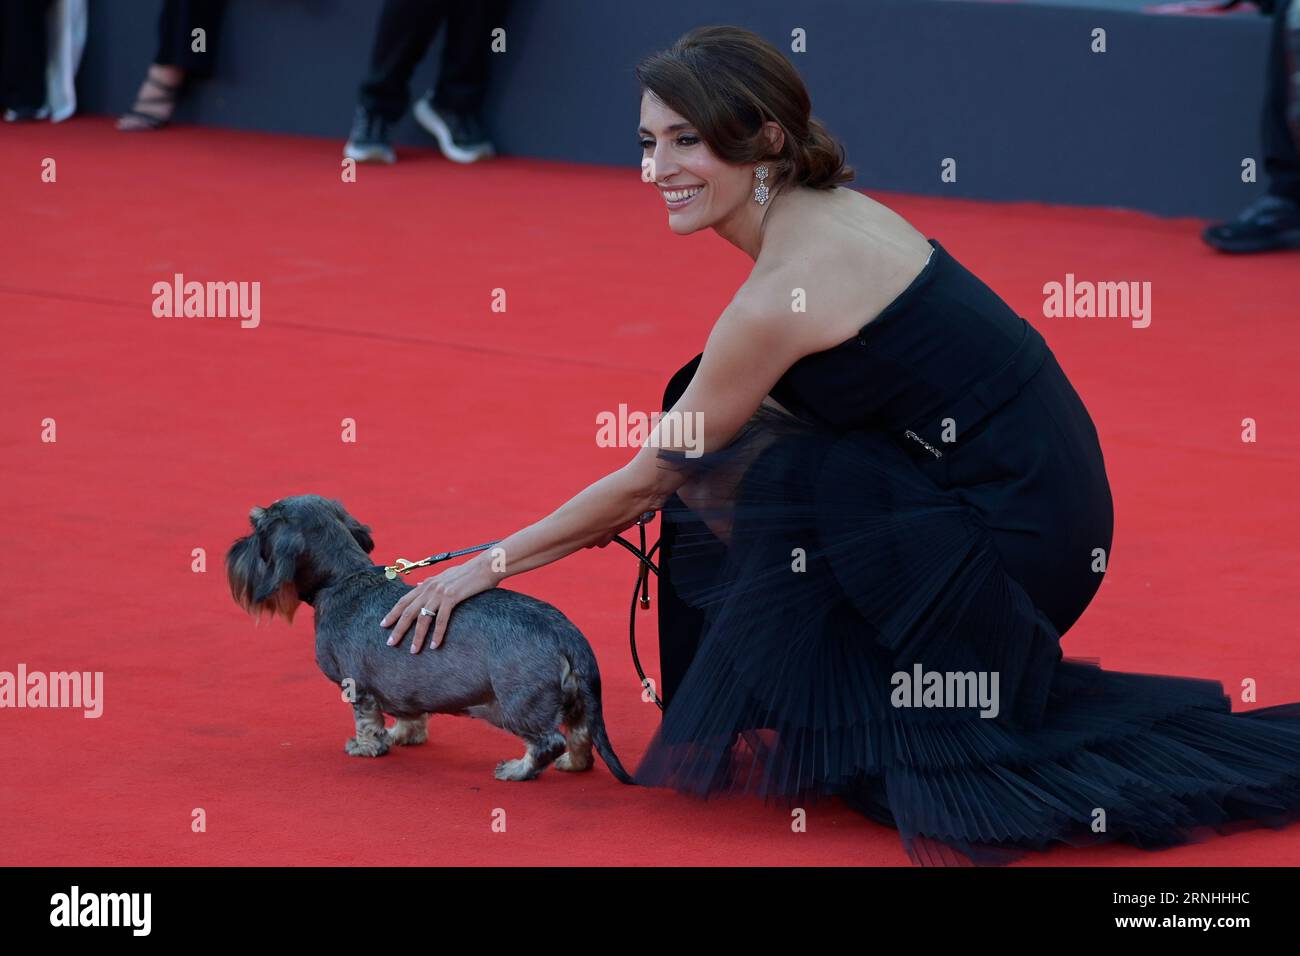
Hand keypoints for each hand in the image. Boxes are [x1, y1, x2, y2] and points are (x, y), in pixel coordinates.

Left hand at [380, 555, 498, 652]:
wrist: (486, 566)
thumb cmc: (469, 573)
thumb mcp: (446, 575)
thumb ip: (432, 582)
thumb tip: (419, 586)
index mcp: (427, 583)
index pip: (404, 600)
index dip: (393, 613)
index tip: (384, 625)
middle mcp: (430, 588)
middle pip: (408, 611)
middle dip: (398, 628)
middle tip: (390, 643)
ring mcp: (440, 592)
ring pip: (423, 618)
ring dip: (416, 636)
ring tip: (413, 650)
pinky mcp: (452, 597)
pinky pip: (441, 620)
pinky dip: (437, 634)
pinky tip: (434, 645)